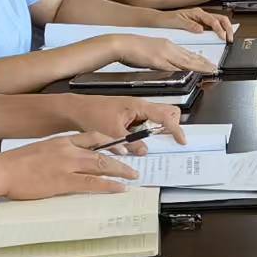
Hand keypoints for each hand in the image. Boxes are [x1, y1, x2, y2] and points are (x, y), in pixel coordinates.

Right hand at [0, 133, 138, 199]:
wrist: (1, 170)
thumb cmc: (15, 164)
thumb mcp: (40, 151)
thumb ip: (57, 154)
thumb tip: (67, 161)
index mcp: (62, 141)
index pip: (93, 137)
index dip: (111, 141)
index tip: (123, 146)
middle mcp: (68, 150)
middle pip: (103, 151)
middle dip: (122, 157)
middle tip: (134, 164)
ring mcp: (68, 165)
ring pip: (102, 165)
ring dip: (121, 171)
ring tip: (133, 176)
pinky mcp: (64, 181)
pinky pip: (93, 183)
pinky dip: (109, 185)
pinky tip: (119, 188)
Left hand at [59, 95, 185, 145]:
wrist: (75, 109)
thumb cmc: (92, 114)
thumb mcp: (112, 132)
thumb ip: (131, 142)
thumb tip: (145, 151)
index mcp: (139, 106)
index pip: (166, 115)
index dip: (176, 129)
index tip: (181, 141)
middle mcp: (140, 106)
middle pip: (168, 113)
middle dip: (171, 127)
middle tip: (167, 141)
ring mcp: (136, 110)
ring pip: (158, 119)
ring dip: (158, 131)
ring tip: (150, 143)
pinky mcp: (130, 115)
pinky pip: (146, 123)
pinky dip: (147, 133)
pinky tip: (138, 142)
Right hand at [98, 33, 218, 74]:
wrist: (122, 44)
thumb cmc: (133, 48)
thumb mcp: (153, 52)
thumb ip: (164, 59)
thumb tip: (172, 66)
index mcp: (168, 45)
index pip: (187, 53)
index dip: (199, 60)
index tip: (209, 64)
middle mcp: (169, 48)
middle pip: (190, 57)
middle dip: (204, 64)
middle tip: (215, 68)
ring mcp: (164, 54)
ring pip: (186, 60)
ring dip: (199, 66)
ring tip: (210, 70)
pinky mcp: (158, 60)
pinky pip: (174, 65)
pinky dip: (184, 68)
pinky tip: (192, 71)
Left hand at [159, 8, 236, 39]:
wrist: (158, 21)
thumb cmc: (166, 20)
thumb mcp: (176, 22)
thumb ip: (189, 25)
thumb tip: (201, 30)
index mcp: (196, 13)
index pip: (213, 20)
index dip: (220, 29)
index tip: (223, 37)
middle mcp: (200, 15)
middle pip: (220, 19)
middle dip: (228, 28)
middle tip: (230, 38)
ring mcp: (200, 19)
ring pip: (218, 22)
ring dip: (225, 29)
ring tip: (228, 39)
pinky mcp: (199, 24)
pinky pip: (212, 27)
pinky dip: (218, 32)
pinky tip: (219, 38)